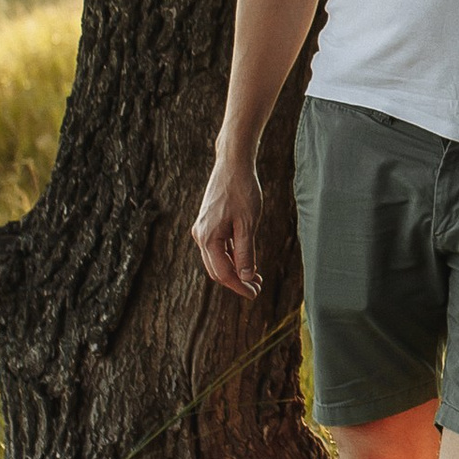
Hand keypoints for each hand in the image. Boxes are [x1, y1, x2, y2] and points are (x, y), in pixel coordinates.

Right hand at [192, 150, 261, 297]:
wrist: (233, 164)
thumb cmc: (242, 191)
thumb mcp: (248, 224)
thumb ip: (246, 253)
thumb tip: (247, 277)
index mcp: (208, 238)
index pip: (223, 273)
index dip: (239, 286)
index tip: (255, 294)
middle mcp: (200, 236)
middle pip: (217, 270)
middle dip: (237, 281)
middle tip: (258, 288)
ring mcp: (202, 229)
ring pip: (217, 259)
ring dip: (235, 270)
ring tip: (256, 277)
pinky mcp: (208, 224)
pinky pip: (218, 247)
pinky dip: (232, 256)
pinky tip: (247, 260)